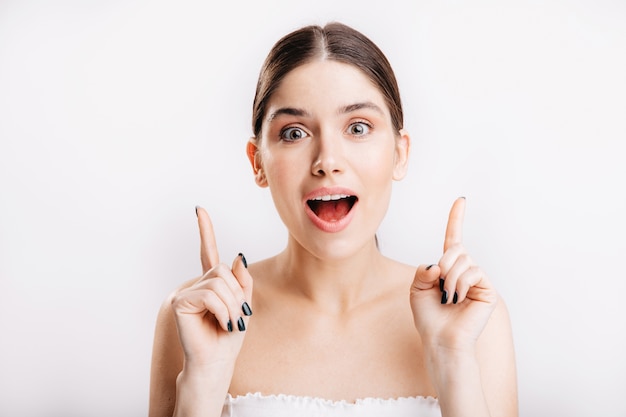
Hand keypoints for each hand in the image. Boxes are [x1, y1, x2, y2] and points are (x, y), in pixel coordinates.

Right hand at [170, 207, 252, 368]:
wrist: (217, 362)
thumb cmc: (228, 337)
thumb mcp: (244, 305)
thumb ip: (242, 281)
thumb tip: (237, 256)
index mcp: (212, 284)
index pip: (208, 253)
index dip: (205, 231)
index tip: (199, 209)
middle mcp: (197, 285)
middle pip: (223, 270)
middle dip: (236, 293)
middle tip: (236, 316)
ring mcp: (187, 293)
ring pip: (218, 282)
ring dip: (231, 305)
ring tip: (229, 322)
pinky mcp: (180, 302)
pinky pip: (210, 295)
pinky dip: (222, 310)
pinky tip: (221, 324)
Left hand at [410, 197, 497, 351]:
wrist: (440, 339)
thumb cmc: (428, 317)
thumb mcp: (416, 289)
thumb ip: (423, 270)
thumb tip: (440, 263)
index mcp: (448, 268)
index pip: (453, 238)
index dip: (456, 219)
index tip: (461, 200)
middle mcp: (465, 270)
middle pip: (455, 249)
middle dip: (443, 264)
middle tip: (440, 285)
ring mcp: (477, 279)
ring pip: (462, 260)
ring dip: (449, 278)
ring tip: (449, 297)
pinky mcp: (487, 289)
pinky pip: (472, 272)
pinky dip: (460, 284)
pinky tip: (458, 299)